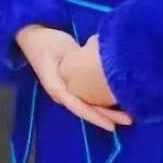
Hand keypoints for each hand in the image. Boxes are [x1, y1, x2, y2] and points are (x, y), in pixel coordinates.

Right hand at [15, 25, 131, 132]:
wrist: (33, 36)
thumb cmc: (46, 43)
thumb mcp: (60, 51)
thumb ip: (75, 61)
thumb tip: (97, 68)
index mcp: (58, 88)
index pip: (79, 107)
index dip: (95, 117)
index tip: (112, 126)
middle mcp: (64, 93)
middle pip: (88, 109)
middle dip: (108, 116)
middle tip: (129, 120)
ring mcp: (68, 90)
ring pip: (90, 104)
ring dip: (107, 110)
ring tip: (128, 115)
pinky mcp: (73, 84)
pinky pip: (90, 96)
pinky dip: (103, 100)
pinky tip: (117, 100)